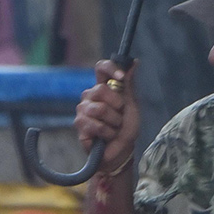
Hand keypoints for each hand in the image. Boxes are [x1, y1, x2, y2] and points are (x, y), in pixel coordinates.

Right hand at [75, 59, 139, 173]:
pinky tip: (105, 136)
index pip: (101, 68)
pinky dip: (107, 133)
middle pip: (100, 89)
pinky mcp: (79, 124)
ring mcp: (83, 109)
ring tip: (114, 129)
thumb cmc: (126, 128)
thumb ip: (129, 85)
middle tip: (119, 117)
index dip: (110, 68)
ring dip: (113, 122)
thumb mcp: (131, 105)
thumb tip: (134, 62)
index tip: (121, 77)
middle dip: (117, 106)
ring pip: (100, 109)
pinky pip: (95, 124)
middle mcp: (90, 95)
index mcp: (104, 87)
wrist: (121, 151)